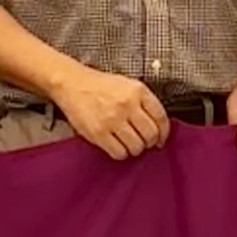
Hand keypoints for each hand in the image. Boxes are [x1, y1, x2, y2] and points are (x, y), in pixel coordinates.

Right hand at [52, 69, 169, 159]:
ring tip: (129, 142)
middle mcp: (127, 105)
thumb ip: (143, 102)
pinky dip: (121, 153)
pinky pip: (119, 152)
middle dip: (150, 142)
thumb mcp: (127, 84)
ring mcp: (113, 120)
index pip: (161, 117)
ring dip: (135, 148)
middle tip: (144, 141)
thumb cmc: (99, 85)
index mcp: (137, 91)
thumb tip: (158, 126)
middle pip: (151, 134)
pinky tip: (117, 145)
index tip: (161, 138)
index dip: (164, 132)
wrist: (72, 83)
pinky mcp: (99, 133)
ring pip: (136, 146)